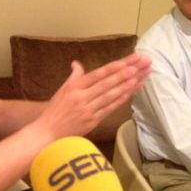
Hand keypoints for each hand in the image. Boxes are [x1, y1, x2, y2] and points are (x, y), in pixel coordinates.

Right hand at [34, 53, 150, 139]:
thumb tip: (77, 64)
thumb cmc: (55, 110)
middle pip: (109, 81)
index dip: (117, 65)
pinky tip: (132, 91)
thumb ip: (74, 76)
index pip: (100, 73)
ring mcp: (88, 109)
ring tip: (142, 75)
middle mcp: (82, 96)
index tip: (131, 59)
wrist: (47, 132)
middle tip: (143, 62)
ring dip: (128, 84)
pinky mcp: (93, 120)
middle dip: (128, 71)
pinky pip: (110, 108)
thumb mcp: (62, 89)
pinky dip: (122, 99)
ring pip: (112, 94)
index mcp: (75, 86)